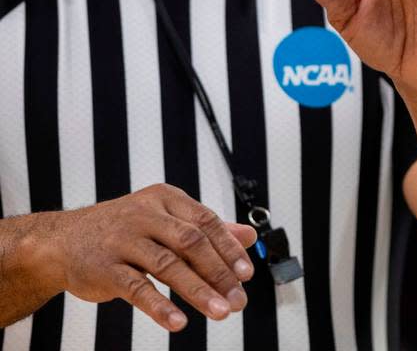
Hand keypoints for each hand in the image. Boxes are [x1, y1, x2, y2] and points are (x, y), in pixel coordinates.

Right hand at [40, 183, 255, 331]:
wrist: (62, 241)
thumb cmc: (123, 230)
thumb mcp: (165, 219)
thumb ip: (206, 228)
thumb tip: (249, 236)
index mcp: (165, 199)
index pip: (207, 222)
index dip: (229, 249)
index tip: (247, 274)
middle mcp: (145, 215)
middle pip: (191, 243)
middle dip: (219, 273)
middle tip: (239, 300)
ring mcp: (122, 240)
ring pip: (168, 265)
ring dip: (198, 291)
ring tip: (220, 312)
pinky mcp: (104, 268)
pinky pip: (136, 288)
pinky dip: (159, 306)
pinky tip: (178, 322)